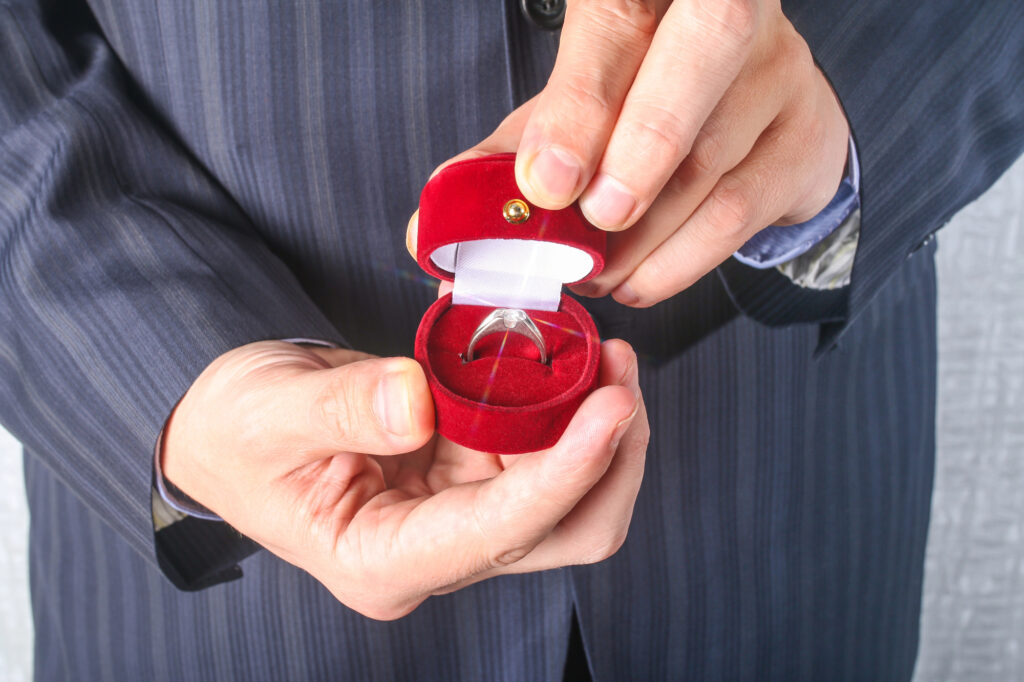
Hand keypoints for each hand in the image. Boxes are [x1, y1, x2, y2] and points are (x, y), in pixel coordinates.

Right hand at [162, 340, 647, 618]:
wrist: (229, 430)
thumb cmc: (236, 434)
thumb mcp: (269, 412)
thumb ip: (343, 407)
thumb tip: (419, 399)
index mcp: (383, 560)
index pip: (499, 533)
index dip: (566, 472)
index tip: (612, 407)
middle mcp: (435, 551)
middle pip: (563, 532)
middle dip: (611, 459)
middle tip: (622, 374)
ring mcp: (457, 515)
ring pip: (567, 496)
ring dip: (599, 430)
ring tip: (604, 356)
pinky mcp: (467, 476)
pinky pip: (538, 451)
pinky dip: (563, 407)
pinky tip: (563, 356)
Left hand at [407, 0, 848, 305]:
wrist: (756, 118)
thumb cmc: (648, 105)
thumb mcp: (573, 115)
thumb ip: (509, 156)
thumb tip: (432, 227)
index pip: (616, 20)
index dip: (580, 101)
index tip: (544, 179)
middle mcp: (725, 14)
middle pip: (701, 48)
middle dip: (639, 144)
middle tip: (593, 219)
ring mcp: (775, 72)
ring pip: (710, 154)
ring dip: (643, 233)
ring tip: (592, 273)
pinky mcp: (803, 138)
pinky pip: (740, 208)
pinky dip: (680, 259)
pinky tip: (638, 280)